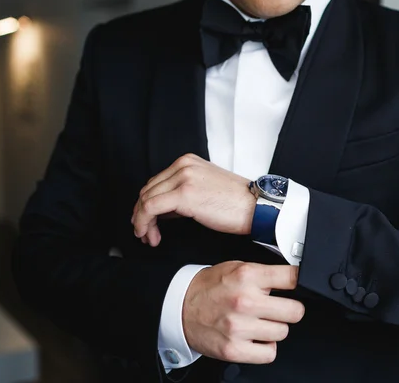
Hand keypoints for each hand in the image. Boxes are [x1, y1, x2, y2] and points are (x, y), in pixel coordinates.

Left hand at [132, 154, 256, 245]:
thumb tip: (162, 211)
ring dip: (142, 221)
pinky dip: (145, 223)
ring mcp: (183, 177)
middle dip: (141, 214)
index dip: (145, 205)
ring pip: (146, 199)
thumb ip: (181, 195)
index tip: (147, 222)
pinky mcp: (184, 193)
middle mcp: (183, 165)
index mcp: (188, 162)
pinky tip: (150, 235)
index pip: (156, 183)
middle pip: (148, 190)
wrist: (257, 208)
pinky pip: (151, 208)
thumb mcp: (205, 190)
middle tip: (145, 233)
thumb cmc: (237, 203)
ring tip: (148, 237)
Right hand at [183, 262, 304, 363]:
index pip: (292, 278)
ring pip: (283, 332)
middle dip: (289, 309)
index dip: (298, 281)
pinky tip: (255, 337)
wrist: (179, 307)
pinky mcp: (234, 349)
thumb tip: (293, 276)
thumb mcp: (236, 268)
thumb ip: (264, 273)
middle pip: (295, 311)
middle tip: (279, 307)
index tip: (298, 284)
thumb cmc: (210, 287)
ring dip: (274, 328)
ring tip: (259, 321)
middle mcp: (244, 301)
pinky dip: (265, 347)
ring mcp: (239, 327)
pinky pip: (269, 353)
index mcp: (247, 276)